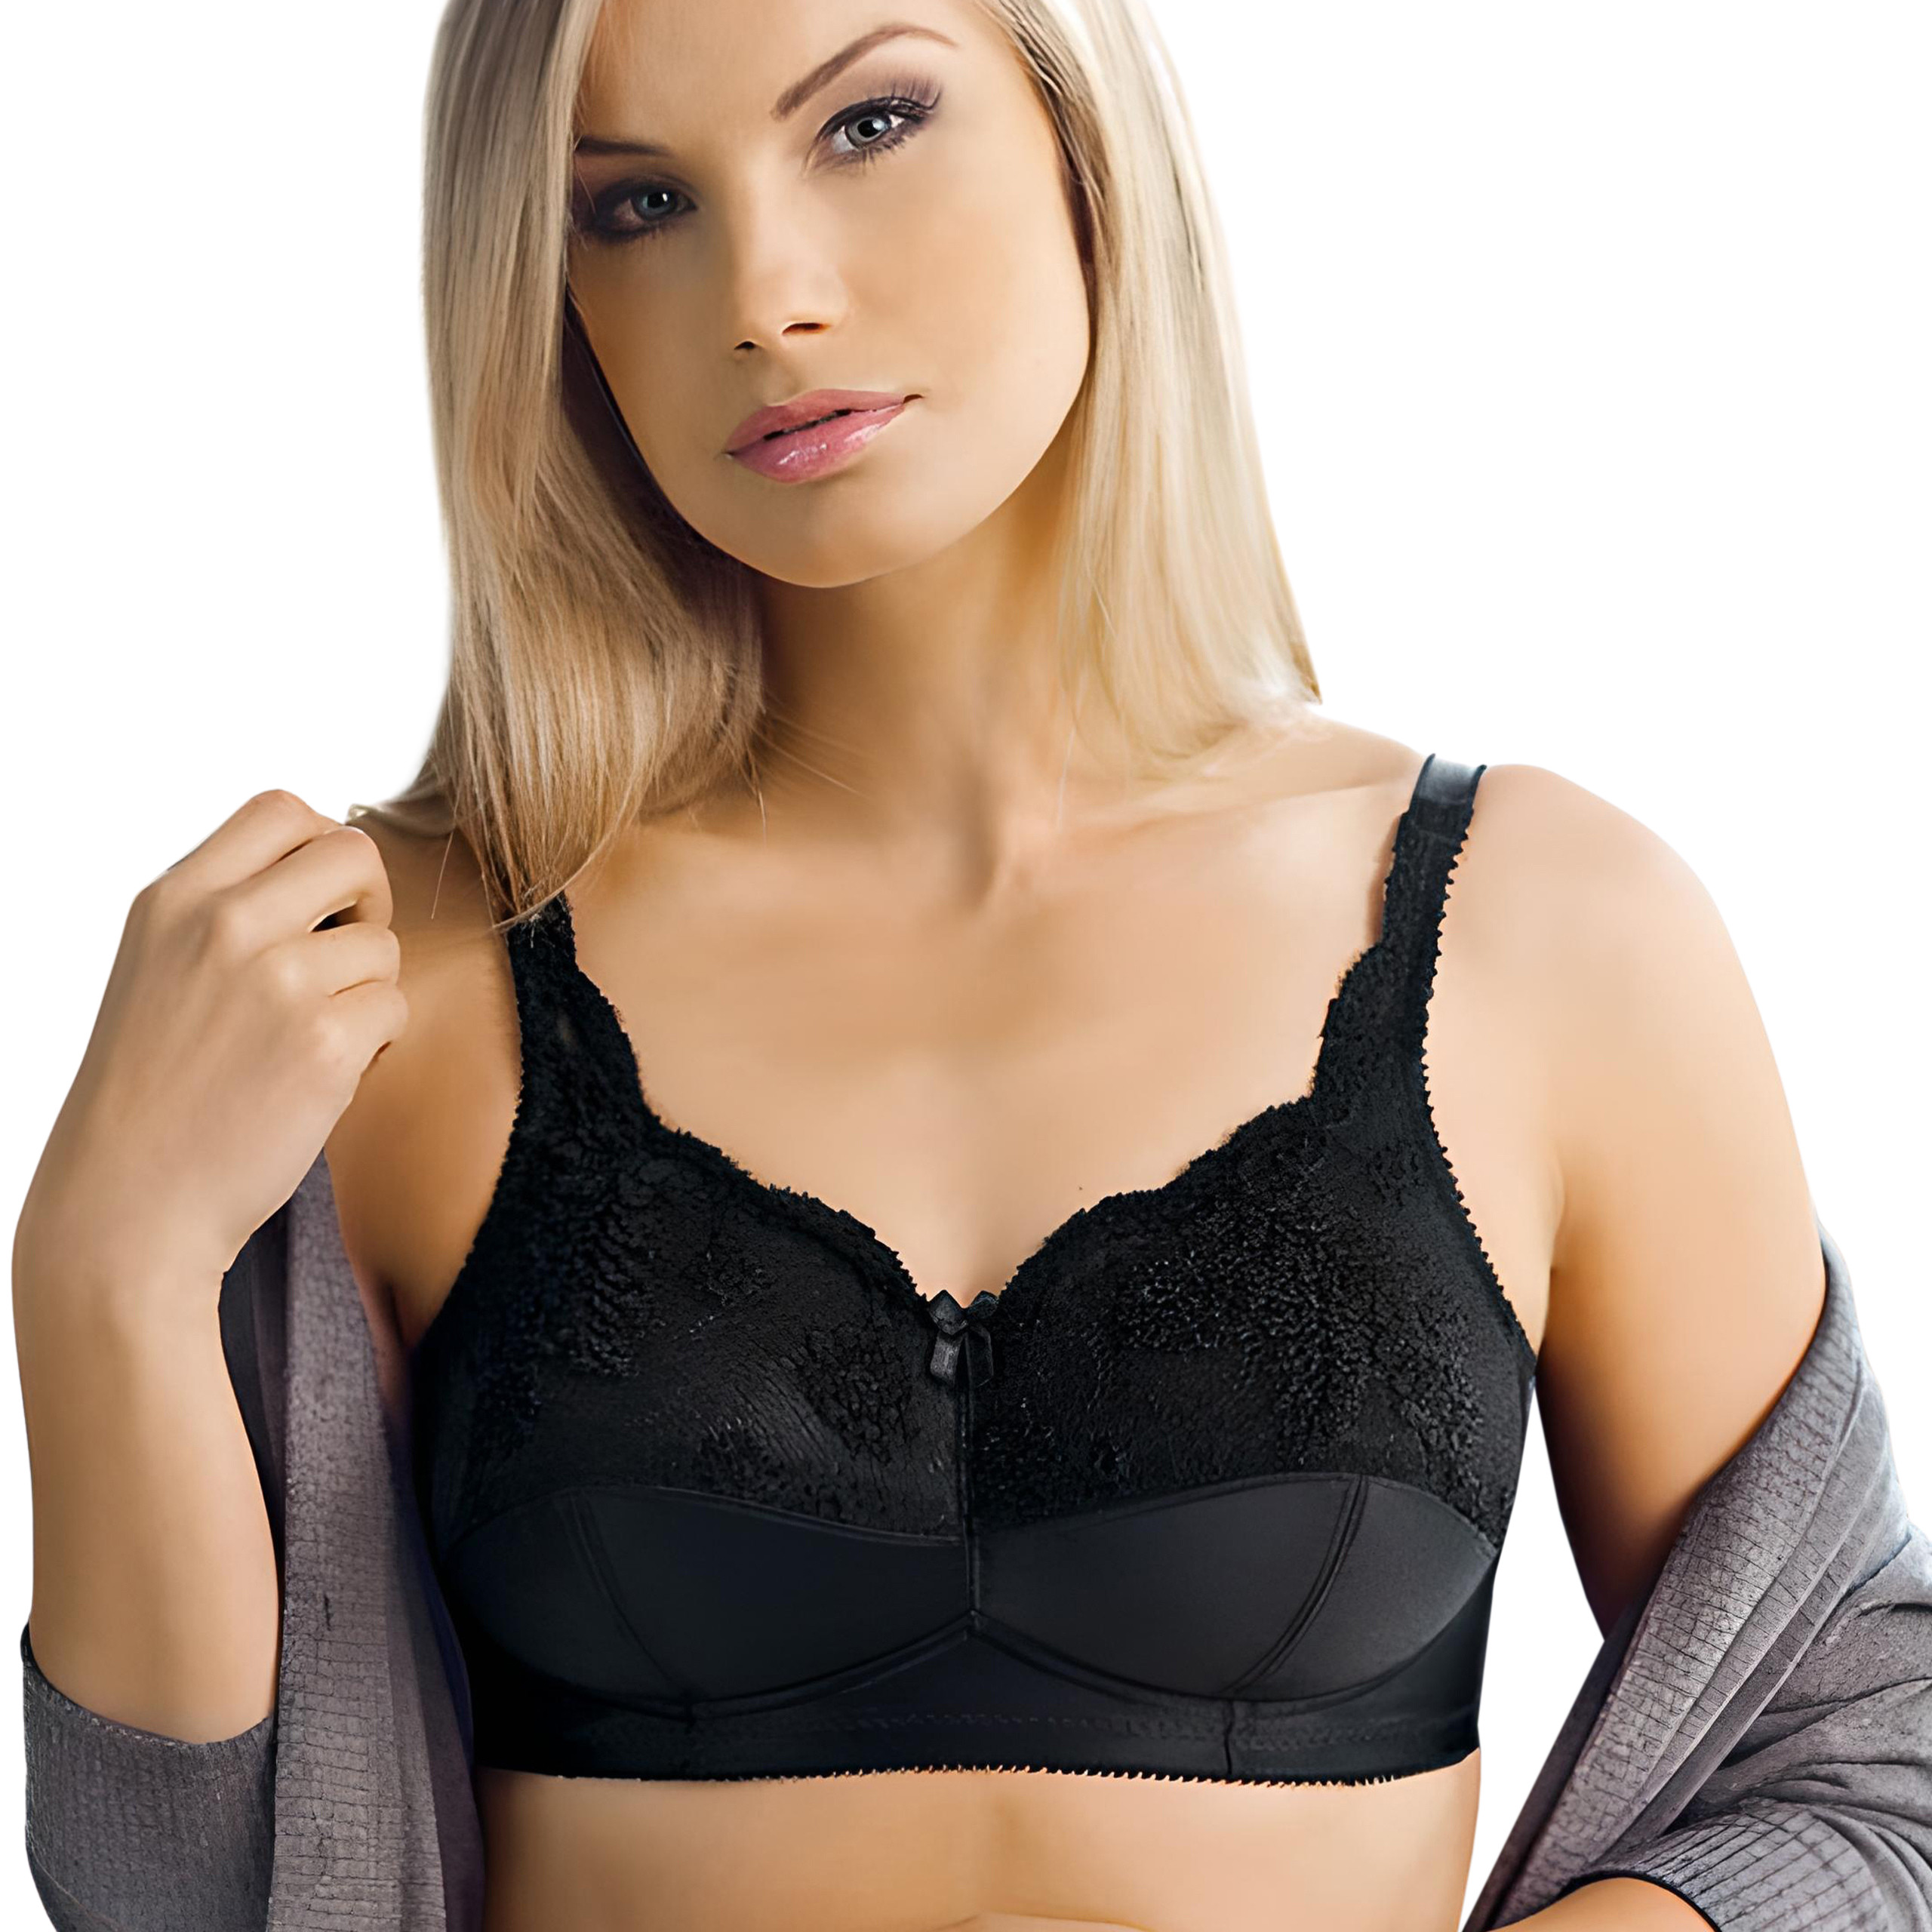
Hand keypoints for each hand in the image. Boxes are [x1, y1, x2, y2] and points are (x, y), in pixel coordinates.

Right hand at [17, 789, 407, 1301]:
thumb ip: (224, 913)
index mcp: (174, 899)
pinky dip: (379, 1044)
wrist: (126, 1209)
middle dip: (370, 902)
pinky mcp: (323, 1042)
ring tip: (319, 1040)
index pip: (282, 808)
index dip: (322, 848)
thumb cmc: (152, 1095)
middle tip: (345, 961)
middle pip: (354, 851)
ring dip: (371, 991)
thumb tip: (327, 866)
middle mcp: (222, 924)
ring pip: (383, 945)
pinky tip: (330, 1076)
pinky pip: (396, 1009)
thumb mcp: (158, 970)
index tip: (318, 905)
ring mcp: (275, 980)